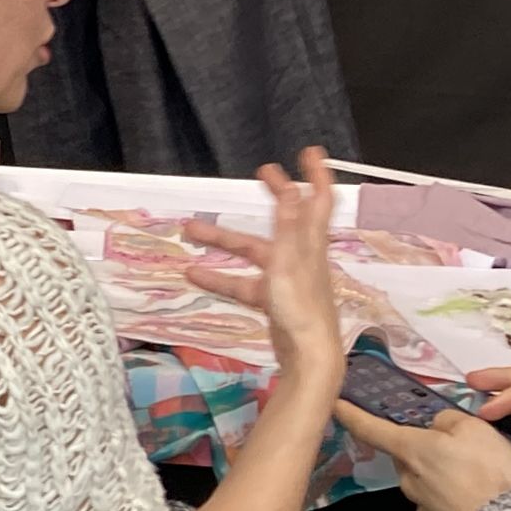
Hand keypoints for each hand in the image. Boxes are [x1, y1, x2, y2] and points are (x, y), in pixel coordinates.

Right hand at [183, 150, 346, 396]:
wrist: (308, 358)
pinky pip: (244, 281)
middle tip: (260, 173)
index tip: (309, 151)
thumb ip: (288, 226)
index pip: (319, 201)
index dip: (317, 175)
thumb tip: (291, 188)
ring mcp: (288, 278)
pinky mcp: (274, 300)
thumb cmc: (300, 307)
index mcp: (309, 243)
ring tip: (190, 229)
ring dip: (225, 240)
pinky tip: (194, 278)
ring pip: (255, 251)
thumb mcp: (289, 262)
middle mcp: (302, 256)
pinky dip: (221, 278)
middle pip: (287, 219)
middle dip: (273, 195)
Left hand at [337, 394, 510, 510]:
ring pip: (425, 479)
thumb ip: (449, 421)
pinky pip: (441, 501)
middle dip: (424, 447)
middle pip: (406, 455)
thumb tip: (438, 426)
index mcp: (410, 450)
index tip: (336, 406)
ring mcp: (422, 505)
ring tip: (480, 472)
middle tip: (458, 445)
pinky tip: (479, 495)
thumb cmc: (489, 475)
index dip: (352, 414)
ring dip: (444, 473)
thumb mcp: (474, 428)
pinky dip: (455, 495)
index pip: (370, 429)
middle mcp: (409, 478)